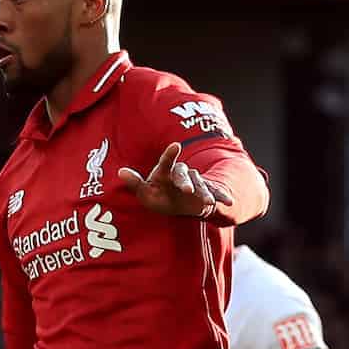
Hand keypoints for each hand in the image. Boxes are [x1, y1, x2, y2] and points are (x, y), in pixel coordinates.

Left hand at [117, 142, 232, 218]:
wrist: (179, 202)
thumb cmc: (159, 195)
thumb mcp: (145, 192)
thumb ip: (135, 183)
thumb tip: (120, 172)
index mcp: (165, 172)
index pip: (166, 163)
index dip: (170, 155)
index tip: (175, 146)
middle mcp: (181, 174)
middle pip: (184, 174)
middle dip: (186, 182)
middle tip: (186, 190)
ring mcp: (196, 182)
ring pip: (201, 184)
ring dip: (204, 193)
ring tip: (207, 202)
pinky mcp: (206, 191)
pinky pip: (215, 192)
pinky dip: (221, 196)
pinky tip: (228, 202)